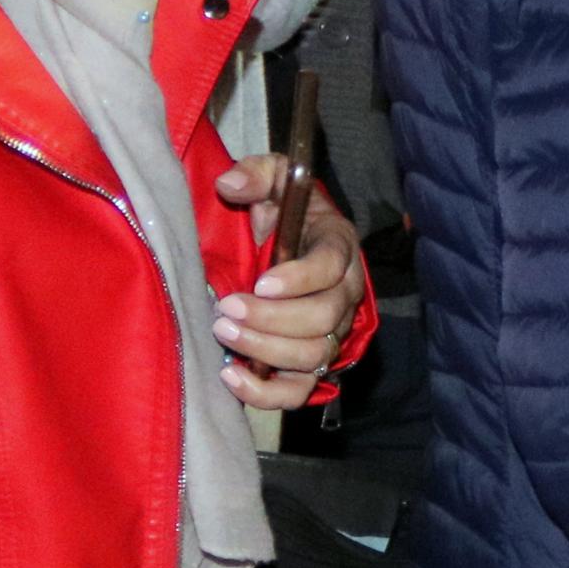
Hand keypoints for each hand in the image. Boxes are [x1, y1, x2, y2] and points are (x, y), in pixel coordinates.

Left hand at [213, 159, 364, 411]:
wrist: (282, 246)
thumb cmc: (281, 211)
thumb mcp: (272, 178)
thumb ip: (255, 174)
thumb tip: (229, 185)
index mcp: (338, 246)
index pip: (333, 266)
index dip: (300, 279)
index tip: (260, 281)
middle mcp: (343, 294)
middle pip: (324, 318)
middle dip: (272, 318)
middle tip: (226, 308)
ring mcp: (330, 333)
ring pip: (313, 355)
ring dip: (266, 350)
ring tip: (224, 333)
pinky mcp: (308, 364)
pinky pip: (298, 391)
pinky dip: (266, 393)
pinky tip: (231, 376)